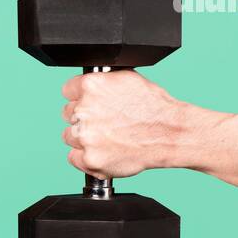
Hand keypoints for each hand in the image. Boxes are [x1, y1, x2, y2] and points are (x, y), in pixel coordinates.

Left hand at [61, 70, 191, 177]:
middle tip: (104, 122)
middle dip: (83, 118)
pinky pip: (74, 158)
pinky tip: (103, 151)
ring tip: (106, 138)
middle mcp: (84, 110)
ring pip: (69, 136)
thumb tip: (86, 86)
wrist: (170, 133)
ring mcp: (86, 136)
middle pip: (68, 114)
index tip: (90, 104)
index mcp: (91, 86)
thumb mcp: (126, 79)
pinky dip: (86, 158)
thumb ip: (100, 82)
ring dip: (83, 138)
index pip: (68, 90)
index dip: (81, 97)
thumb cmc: (153, 107)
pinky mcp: (90, 159)